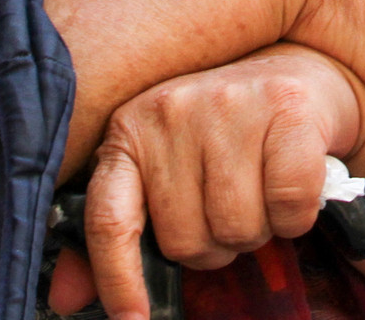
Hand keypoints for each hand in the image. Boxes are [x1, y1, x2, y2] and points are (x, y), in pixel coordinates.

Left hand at [62, 44, 364, 317]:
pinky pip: (288, 205)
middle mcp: (170, 110)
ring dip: (257, 231)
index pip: (110, 220)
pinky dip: (296, 216)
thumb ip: (119, 228)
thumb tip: (65, 297)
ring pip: (237, 227)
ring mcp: (229, 104)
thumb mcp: (164, 167)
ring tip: (261, 196)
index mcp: (130, 130)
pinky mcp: (286, 107)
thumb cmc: (226, 131)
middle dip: (214, 245)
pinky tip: (291, 189)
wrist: (299, 69)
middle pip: (185, 238)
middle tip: (231, 211)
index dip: (117, 280)